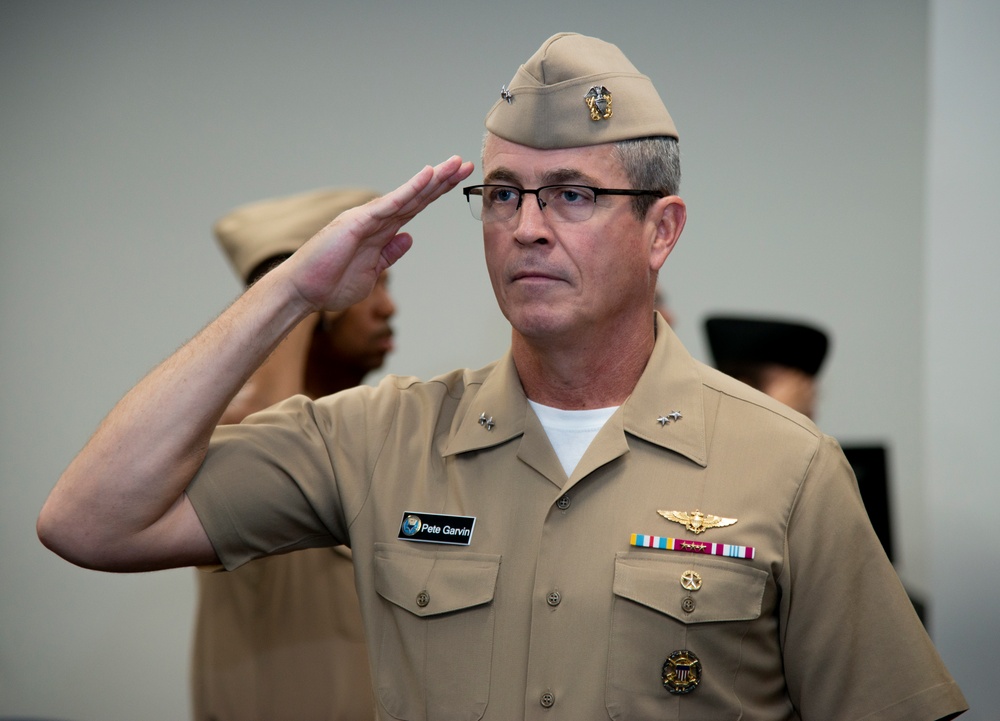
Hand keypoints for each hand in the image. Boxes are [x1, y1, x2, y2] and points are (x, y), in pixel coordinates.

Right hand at [285, 156, 473, 313]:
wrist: (304, 291)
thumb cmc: (331, 283)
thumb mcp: (372, 272)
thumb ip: (390, 253)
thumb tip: (408, 238)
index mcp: (381, 231)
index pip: (415, 207)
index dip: (437, 193)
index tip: (459, 180)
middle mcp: (376, 219)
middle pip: (417, 196)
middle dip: (442, 180)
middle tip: (466, 164)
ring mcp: (367, 218)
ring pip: (407, 195)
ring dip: (432, 179)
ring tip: (454, 164)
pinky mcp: (358, 222)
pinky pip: (390, 204)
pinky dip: (410, 189)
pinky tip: (428, 176)